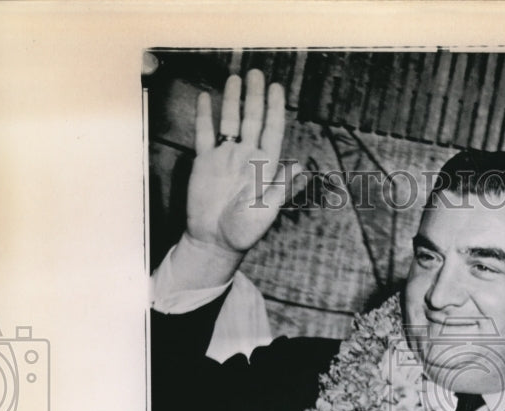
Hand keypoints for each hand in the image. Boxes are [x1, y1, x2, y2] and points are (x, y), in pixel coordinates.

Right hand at [186, 69, 302, 254]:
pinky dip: (204, 117)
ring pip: (229, 122)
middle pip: (252, 120)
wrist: (215, 242)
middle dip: (255, 97)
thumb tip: (299, 168)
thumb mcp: (267, 210)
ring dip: (232, 101)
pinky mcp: (205, 163)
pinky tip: (205, 99)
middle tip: (257, 74)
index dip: (274, 110)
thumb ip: (281, 188)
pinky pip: (205, 135)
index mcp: (264, 166)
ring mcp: (225, 158)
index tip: (277, 89)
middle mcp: (246, 158)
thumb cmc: (244, 231)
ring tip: (235, 79)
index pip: (272, 131)